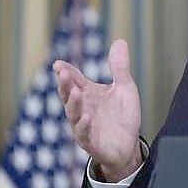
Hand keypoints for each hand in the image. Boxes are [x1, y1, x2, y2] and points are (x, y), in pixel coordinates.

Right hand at [53, 39, 142, 180]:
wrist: (128, 146)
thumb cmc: (122, 116)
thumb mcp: (124, 88)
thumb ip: (120, 67)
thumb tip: (119, 41)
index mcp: (88, 94)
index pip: (74, 80)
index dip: (66, 72)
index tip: (59, 64)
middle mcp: (82, 109)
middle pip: (70, 95)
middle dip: (65, 84)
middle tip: (63, 73)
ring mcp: (84, 126)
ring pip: (74, 114)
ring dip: (73, 103)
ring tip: (75, 92)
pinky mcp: (91, 142)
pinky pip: (84, 134)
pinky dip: (84, 126)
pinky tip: (87, 117)